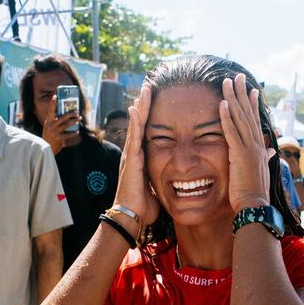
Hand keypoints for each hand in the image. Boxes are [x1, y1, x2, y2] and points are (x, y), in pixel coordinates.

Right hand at [41, 99, 80, 152]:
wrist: (46, 147)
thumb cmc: (48, 136)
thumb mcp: (48, 127)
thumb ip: (54, 121)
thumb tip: (63, 115)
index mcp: (48, 121)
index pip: (50, 110)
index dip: (52, 103)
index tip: (55, 96)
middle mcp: (51, 125)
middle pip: (63, 117)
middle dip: (71, 114)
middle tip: (77, 111)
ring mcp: (55, 131)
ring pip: (67, 124)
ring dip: (74, 121)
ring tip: (79, 119)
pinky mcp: (59, 138)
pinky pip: (68, 134)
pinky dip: (73, 133)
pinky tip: (77, 131)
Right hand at [112, 84, 158, 230]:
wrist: (130, 217)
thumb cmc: (143, 208)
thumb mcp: (155, 190)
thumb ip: (160, 181)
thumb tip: (173, 182)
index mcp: (140, 160)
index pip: (146, 133)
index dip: (149, 117)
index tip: (154, 102)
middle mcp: (133, 155)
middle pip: (140, 124)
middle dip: (144, 106)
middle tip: (149, 86)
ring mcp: (130, 156)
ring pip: (136, 126)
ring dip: (140, 107)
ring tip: (144, 89)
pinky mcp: (130, 160)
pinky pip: (134, 137)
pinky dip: (134, 122)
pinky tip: (135, 108)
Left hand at [219, 73, 270, 211]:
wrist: (255, 205)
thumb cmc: (256, 192)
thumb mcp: (261, 170)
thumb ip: (265, 157)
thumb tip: (271, 149)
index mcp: (260, 147)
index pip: (255, 121)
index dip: (252, 104)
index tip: (251, 90)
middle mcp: (256, 144)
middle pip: (248, 113)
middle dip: (242, 93)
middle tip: (238, 76)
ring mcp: (248, 148)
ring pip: (239, 117)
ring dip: (233, 98)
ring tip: (227, 82)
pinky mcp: (239, 154)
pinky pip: (231, 132)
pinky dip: (227, 117)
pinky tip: (223, 103)